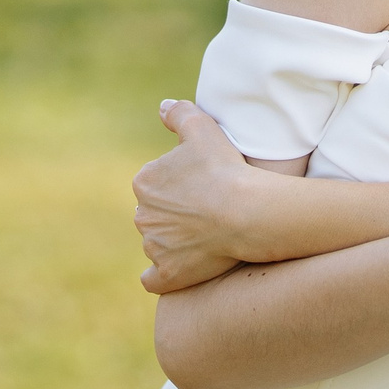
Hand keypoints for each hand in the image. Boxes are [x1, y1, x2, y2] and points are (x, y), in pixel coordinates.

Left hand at [132, 100, 260, 293]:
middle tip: (207, 212)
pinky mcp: (167, 275)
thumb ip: (179, 113)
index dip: (179, 186)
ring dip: (174, 242)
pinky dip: (162, 276)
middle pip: (155, 214)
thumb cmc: (224, 167)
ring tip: (206, 237)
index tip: (202, 186)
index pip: (156, 185)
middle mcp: (142, 216)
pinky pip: (154, 280)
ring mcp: (154, 247)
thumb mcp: (202, 126)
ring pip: (158, 243)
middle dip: (174, 214)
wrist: (245, 211)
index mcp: (145, 182)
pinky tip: (177, 270)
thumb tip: (162, 108)